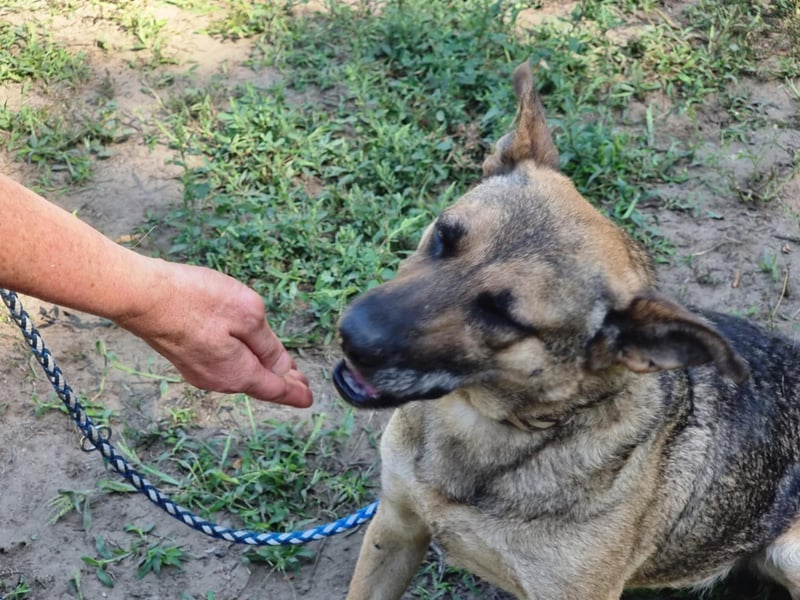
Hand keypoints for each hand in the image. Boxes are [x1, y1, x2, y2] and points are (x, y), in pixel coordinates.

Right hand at [116, 260, 312, 406]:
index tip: (308, 399)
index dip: (295, 393)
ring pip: (239, 374)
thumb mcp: (248, 316)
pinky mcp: (184, 358)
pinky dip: (241, 363)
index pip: (275, 389)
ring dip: (260, 371)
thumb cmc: (197, 301)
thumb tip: (281, 366)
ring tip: (279, 369)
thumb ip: (268, 345)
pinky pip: (223, 366)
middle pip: (257, 383)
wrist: (142, 297)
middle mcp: (218, 380)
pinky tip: (245, 354)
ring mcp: (198, 371)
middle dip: (281, 382)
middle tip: (300, 384)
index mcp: (239, 373)